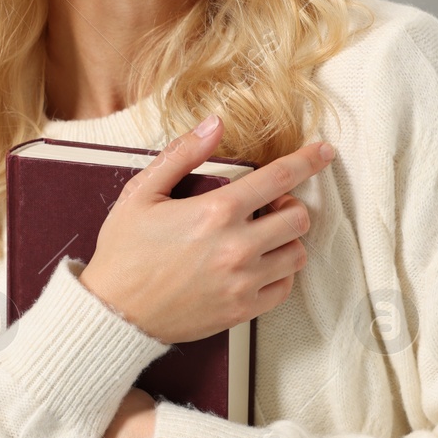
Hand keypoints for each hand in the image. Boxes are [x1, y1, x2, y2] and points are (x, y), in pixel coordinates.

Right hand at [79, 114, 334, 344]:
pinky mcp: (242, 310)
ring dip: (285, 241)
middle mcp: (237, 247)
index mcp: (216, 211)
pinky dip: (278, 274)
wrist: (113, 313)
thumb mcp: (142, 192)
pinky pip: (284, 288)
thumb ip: (183, 155)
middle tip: (267, 208)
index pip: (281, 177)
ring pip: (297, 254)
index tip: (323, 152)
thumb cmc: (124, 252)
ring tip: (260, 238)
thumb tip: (215, 124)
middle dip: (289, 207)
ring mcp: (242, 282)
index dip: (309, 160)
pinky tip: (256, 266)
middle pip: (300, 218)